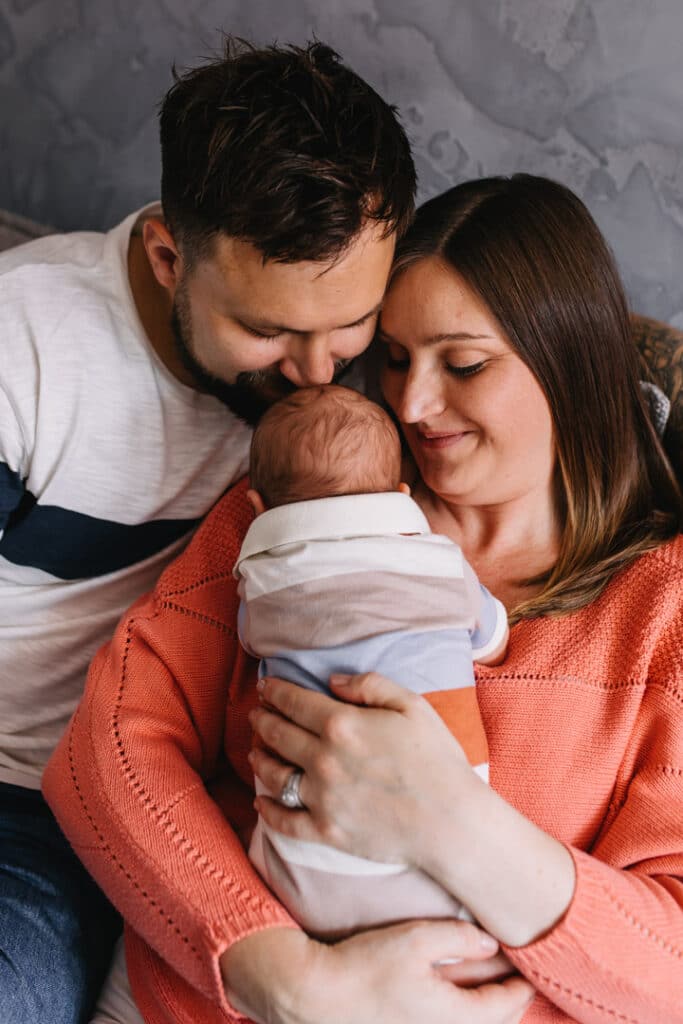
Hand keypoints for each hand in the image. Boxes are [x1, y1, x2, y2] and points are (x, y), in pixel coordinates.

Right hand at [221, 920, 534, 1023]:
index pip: (505, 1007)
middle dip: (507, 999)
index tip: (533, 968)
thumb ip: (459, 939)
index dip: (522, 986)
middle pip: (490, 1022)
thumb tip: (491, 944)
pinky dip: (459, 1009)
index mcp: (453, 1016)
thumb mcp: (415, 940)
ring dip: (483, 1006)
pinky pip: (445, 1023)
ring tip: (490, 981)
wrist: (315, 995)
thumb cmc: (364, 967)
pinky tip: (452, 990)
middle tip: (517, 974)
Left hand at [249, 671, 472, 866]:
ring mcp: (321, 797)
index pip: (293, 702)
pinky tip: (261, 801)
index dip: (274, 692)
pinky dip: (267, 810)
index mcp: (342, 724)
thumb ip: (370, 685)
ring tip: (255, 751)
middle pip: (277, 734)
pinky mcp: (325, 831)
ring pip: (273, 774)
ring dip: (259, 758)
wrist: (450, 822)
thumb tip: (333, 681)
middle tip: (255, 714)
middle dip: (261, 720)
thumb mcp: (412, 706)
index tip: (265, 687)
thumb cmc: (437, 760)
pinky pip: (283, 821)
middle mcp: (323, 759)